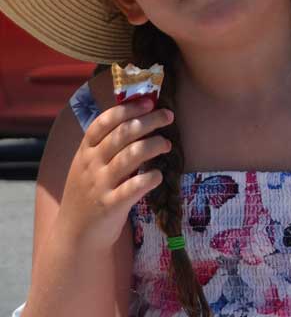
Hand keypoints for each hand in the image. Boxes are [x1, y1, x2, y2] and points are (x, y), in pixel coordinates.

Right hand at [57, 97, 172, 250]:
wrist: (75, 235)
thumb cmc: (89, 193)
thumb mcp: (89, 166)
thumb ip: (107, 144)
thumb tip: (139, 116)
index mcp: (85, 151)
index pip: (104, 122)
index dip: (128, 109)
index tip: (149, 101)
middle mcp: (91, 165)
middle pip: (122, 134)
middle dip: (149, 120)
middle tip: (168, 116)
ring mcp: (100, 185)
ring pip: (131, 155)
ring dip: (154, 145)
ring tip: (167, 144)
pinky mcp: (111, 205)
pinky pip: (134, 187)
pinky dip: (150, 178)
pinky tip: (158, 175)